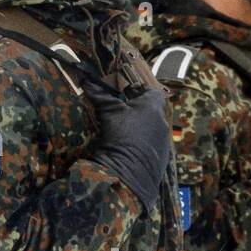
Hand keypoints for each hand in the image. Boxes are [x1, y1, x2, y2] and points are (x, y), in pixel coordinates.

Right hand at [87, 87, 171, 212]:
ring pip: (154, 127)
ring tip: (125, 132)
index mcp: (153, 106)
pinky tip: (130, 147)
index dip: (140, 91)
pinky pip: (153, 144)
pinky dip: (143, 143)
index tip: (127, 95)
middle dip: (140, 110)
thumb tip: (86, 81)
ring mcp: (164, 139)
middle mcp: (163, 120)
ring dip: (142, 127)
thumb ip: (100, 96)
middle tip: (123, 113)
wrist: (130, 169)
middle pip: (153, 109)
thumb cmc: (122, 133)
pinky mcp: (162, 155)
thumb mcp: (109, 112)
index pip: (153, 91)